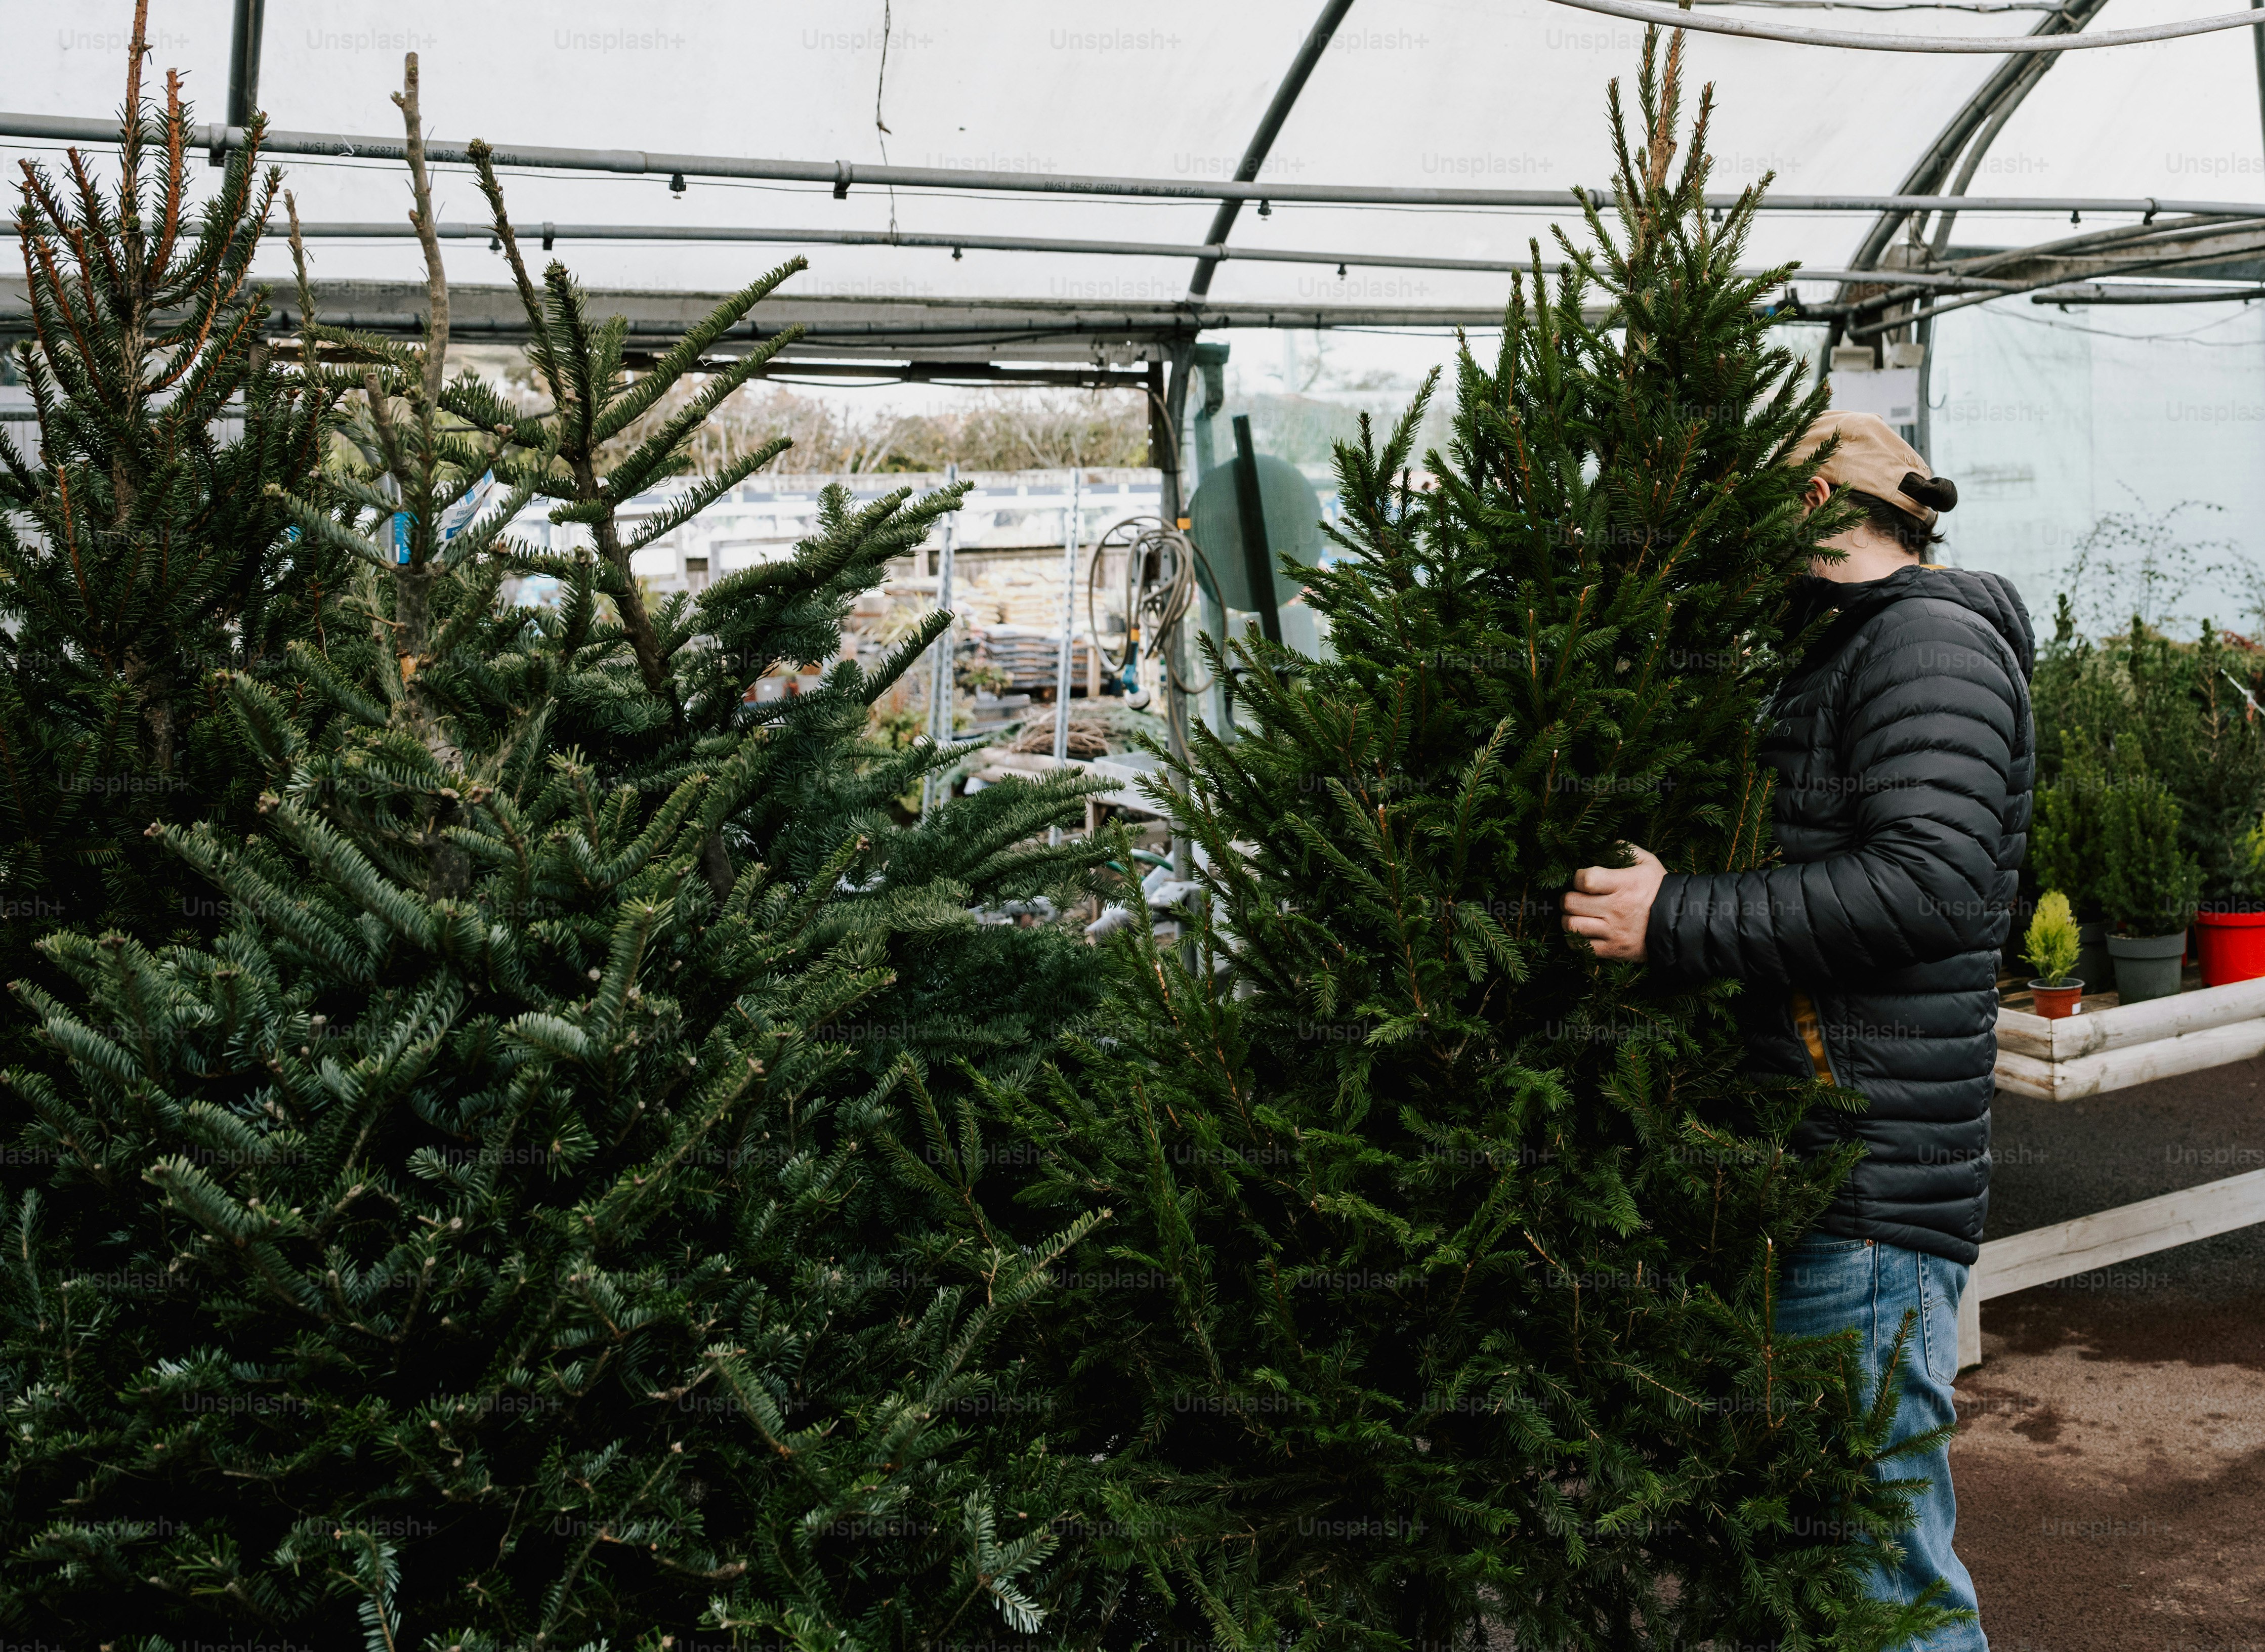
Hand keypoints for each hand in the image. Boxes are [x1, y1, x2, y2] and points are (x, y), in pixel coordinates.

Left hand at [1560, 845, 1665, 961]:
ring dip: (1568, 919)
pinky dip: (1576, 939)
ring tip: (1577, 915)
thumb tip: (1607, 846)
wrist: (1680, 925)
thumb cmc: (1660, 891)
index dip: (1578, 877)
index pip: (1585, 879)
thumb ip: (1626, 850)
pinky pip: (1580, 946)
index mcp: (1624, 885)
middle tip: (1576, 897)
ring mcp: (1613, 932)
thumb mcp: (1649, 863)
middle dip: (1568, 898)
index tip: (1583, 879)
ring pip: (1571, 925)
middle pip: (1570, 902)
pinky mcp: (1613, 950)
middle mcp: (1616, 909)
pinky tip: (1583, 931)